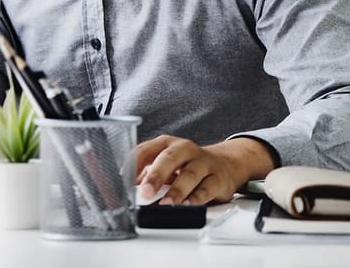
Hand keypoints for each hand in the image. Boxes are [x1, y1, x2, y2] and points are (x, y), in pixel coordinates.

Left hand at [134, 135, 275, 204]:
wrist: (225, 164)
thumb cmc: (187, 164)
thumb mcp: (165, 163)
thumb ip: (146, 172)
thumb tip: (128, 188)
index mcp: (166, 143)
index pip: (145, 150)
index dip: (133, 165)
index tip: (124, 181)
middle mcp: (184, 149)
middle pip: (168, 159)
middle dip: (155, 176)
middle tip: (146, 192)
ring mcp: (203, 162)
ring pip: (190, 174)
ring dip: (176, 191)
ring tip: (166, 204)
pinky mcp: (218, 178)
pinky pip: (207, 188)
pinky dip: (196, 198)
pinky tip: (187, 205)